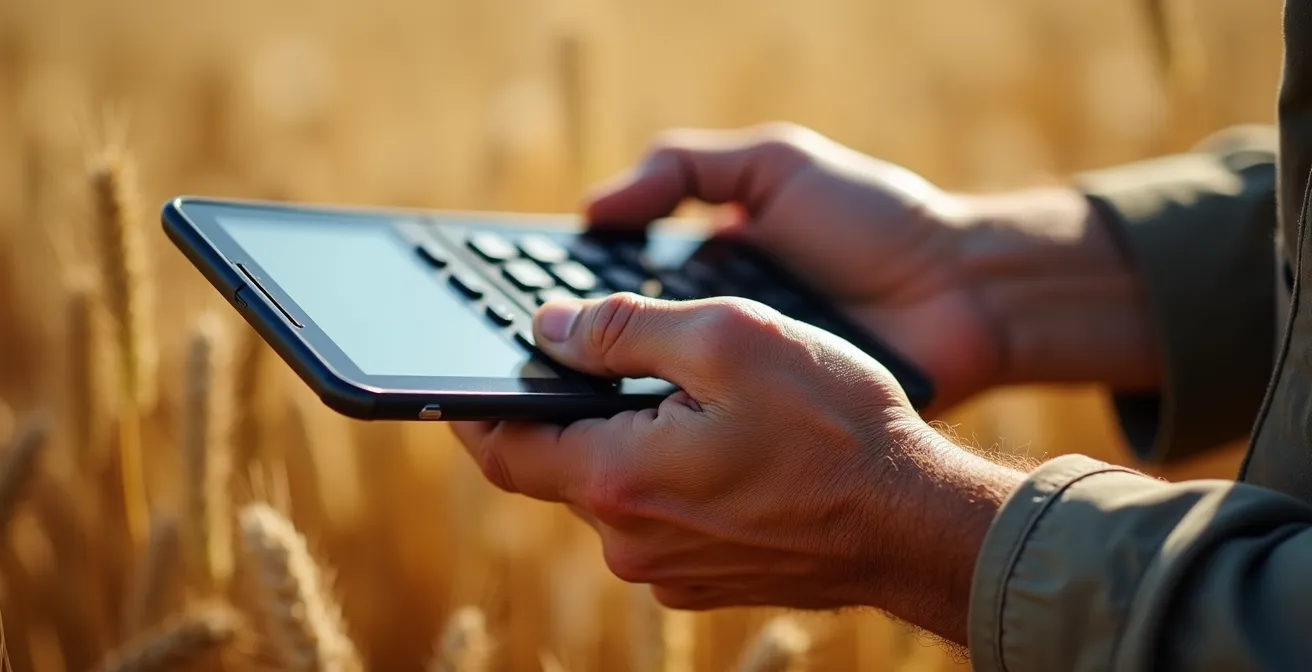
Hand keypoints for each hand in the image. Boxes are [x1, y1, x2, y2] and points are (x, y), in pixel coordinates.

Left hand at [452, 293, 1024, 643]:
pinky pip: (660, 518)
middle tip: (606, 358)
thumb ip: (623, 330)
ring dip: (628, 440)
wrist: (916, 522)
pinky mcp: (706, 579)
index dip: (474, 405)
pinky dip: (667, 475)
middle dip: (572, 410)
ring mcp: (668, 569)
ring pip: (614, 489)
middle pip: (560, 465)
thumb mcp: (729, 340)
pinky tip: (723, 445)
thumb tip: (547, 328)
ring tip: (685, 396)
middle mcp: (629, 541)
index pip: (501, 447)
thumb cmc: (834, 424)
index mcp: (618, 479)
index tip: (462, 370)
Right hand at [581, 123, 1156, 412]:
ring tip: (570, 402)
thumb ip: (686, 168)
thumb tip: (591, 209)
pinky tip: (645, 442)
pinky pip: (707, 460)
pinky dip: (674, 454)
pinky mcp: (771, 449)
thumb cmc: (875, 223)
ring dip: (615, 413)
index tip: (512, 314)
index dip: (558, 310)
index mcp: (698, 286)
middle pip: (612, 369)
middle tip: (530, 363)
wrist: (967, 293)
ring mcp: (737, 405)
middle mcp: (706, 350)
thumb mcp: (777, 166)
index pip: (605, 304)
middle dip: (574, 366)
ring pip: (648, 423)